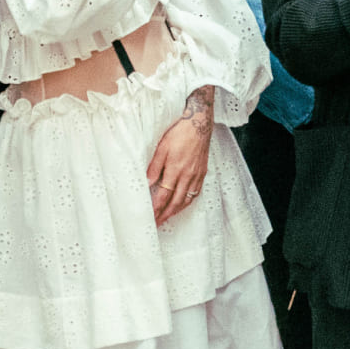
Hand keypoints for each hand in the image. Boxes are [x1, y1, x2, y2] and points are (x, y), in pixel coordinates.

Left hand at [146, 88, 214, 224]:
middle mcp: (187, 176)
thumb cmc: (180, 133)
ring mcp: (196, 175)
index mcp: (175, 170)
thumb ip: (155, 166)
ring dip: (176, 211)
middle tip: (157, 224)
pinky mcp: (202, 172)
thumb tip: (147, 183)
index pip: (163, 196)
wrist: (200, 124)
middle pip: (175, 202)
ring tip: (168, 217)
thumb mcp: (162, 147)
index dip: (156, 209)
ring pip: (186, 199)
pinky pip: (195, 192)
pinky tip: (183, 203)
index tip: (150, 218)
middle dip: (165, 215)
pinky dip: (188, 202)